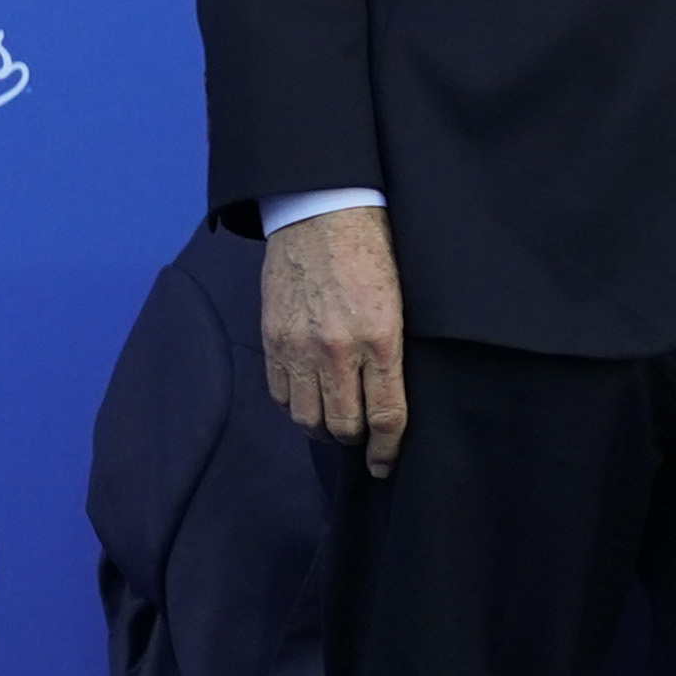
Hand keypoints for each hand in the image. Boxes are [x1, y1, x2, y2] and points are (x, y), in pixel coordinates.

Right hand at [260, 208, 408, 475]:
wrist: (321, 211)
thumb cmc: (373, 249)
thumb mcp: (402, 299)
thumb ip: (394, 349)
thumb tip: (394, 394)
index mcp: (381, 339)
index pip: (384, 416)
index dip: (386, 450)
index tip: (384, 464)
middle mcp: (338, 350)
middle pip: (343, 426)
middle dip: (356, 440)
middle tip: (361, 436)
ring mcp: (299, 347)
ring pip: (307, 418)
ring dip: (323, 429)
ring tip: (333, 422)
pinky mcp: (273, 339)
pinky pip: (280, 395)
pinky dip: (295, 406)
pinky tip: (307, 399)